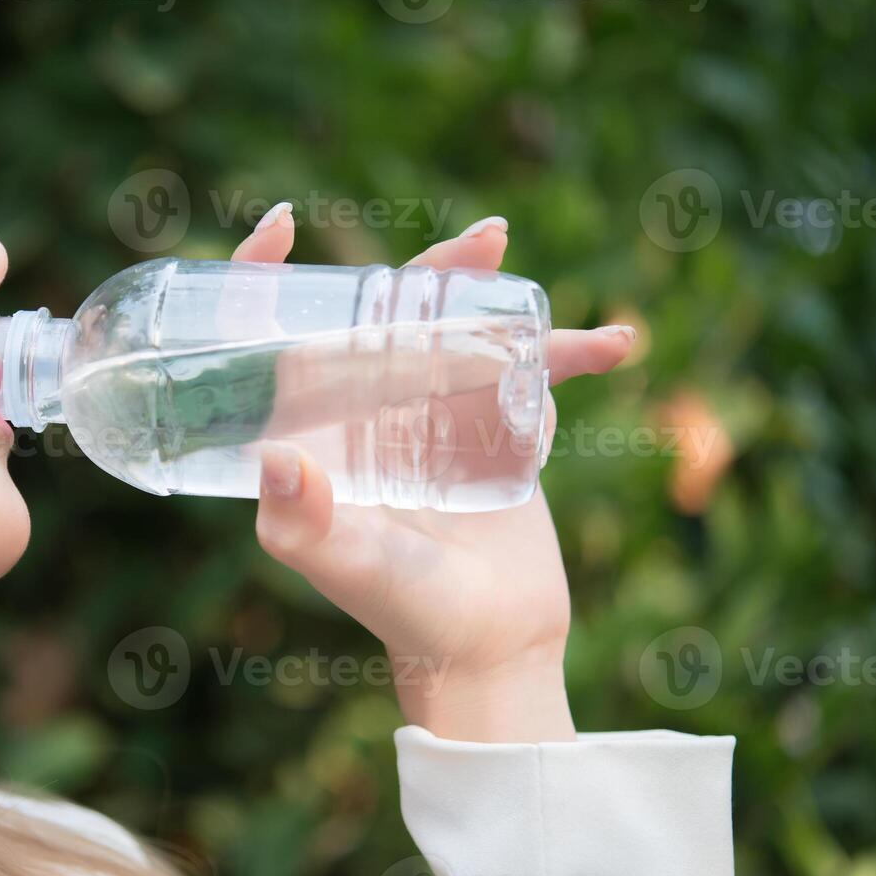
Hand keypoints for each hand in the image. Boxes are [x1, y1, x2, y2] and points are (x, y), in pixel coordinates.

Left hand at [230, 207, 634, 741]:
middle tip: (477, 245)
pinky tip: (612, 348)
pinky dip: (567, 355)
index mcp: (314, 430)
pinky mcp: (492, 431)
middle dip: (421, 268)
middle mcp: (364, 414)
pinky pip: (527, 374)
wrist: (489, 650)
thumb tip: (275, 458)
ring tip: (520, 271)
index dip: (263, 278)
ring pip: (455, 329)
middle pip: (380, 314)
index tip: (284, 225)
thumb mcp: (351, 567)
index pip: (273, 339)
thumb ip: (306, 526)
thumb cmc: (406, 612)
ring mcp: (432, 417)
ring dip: (492, 291)